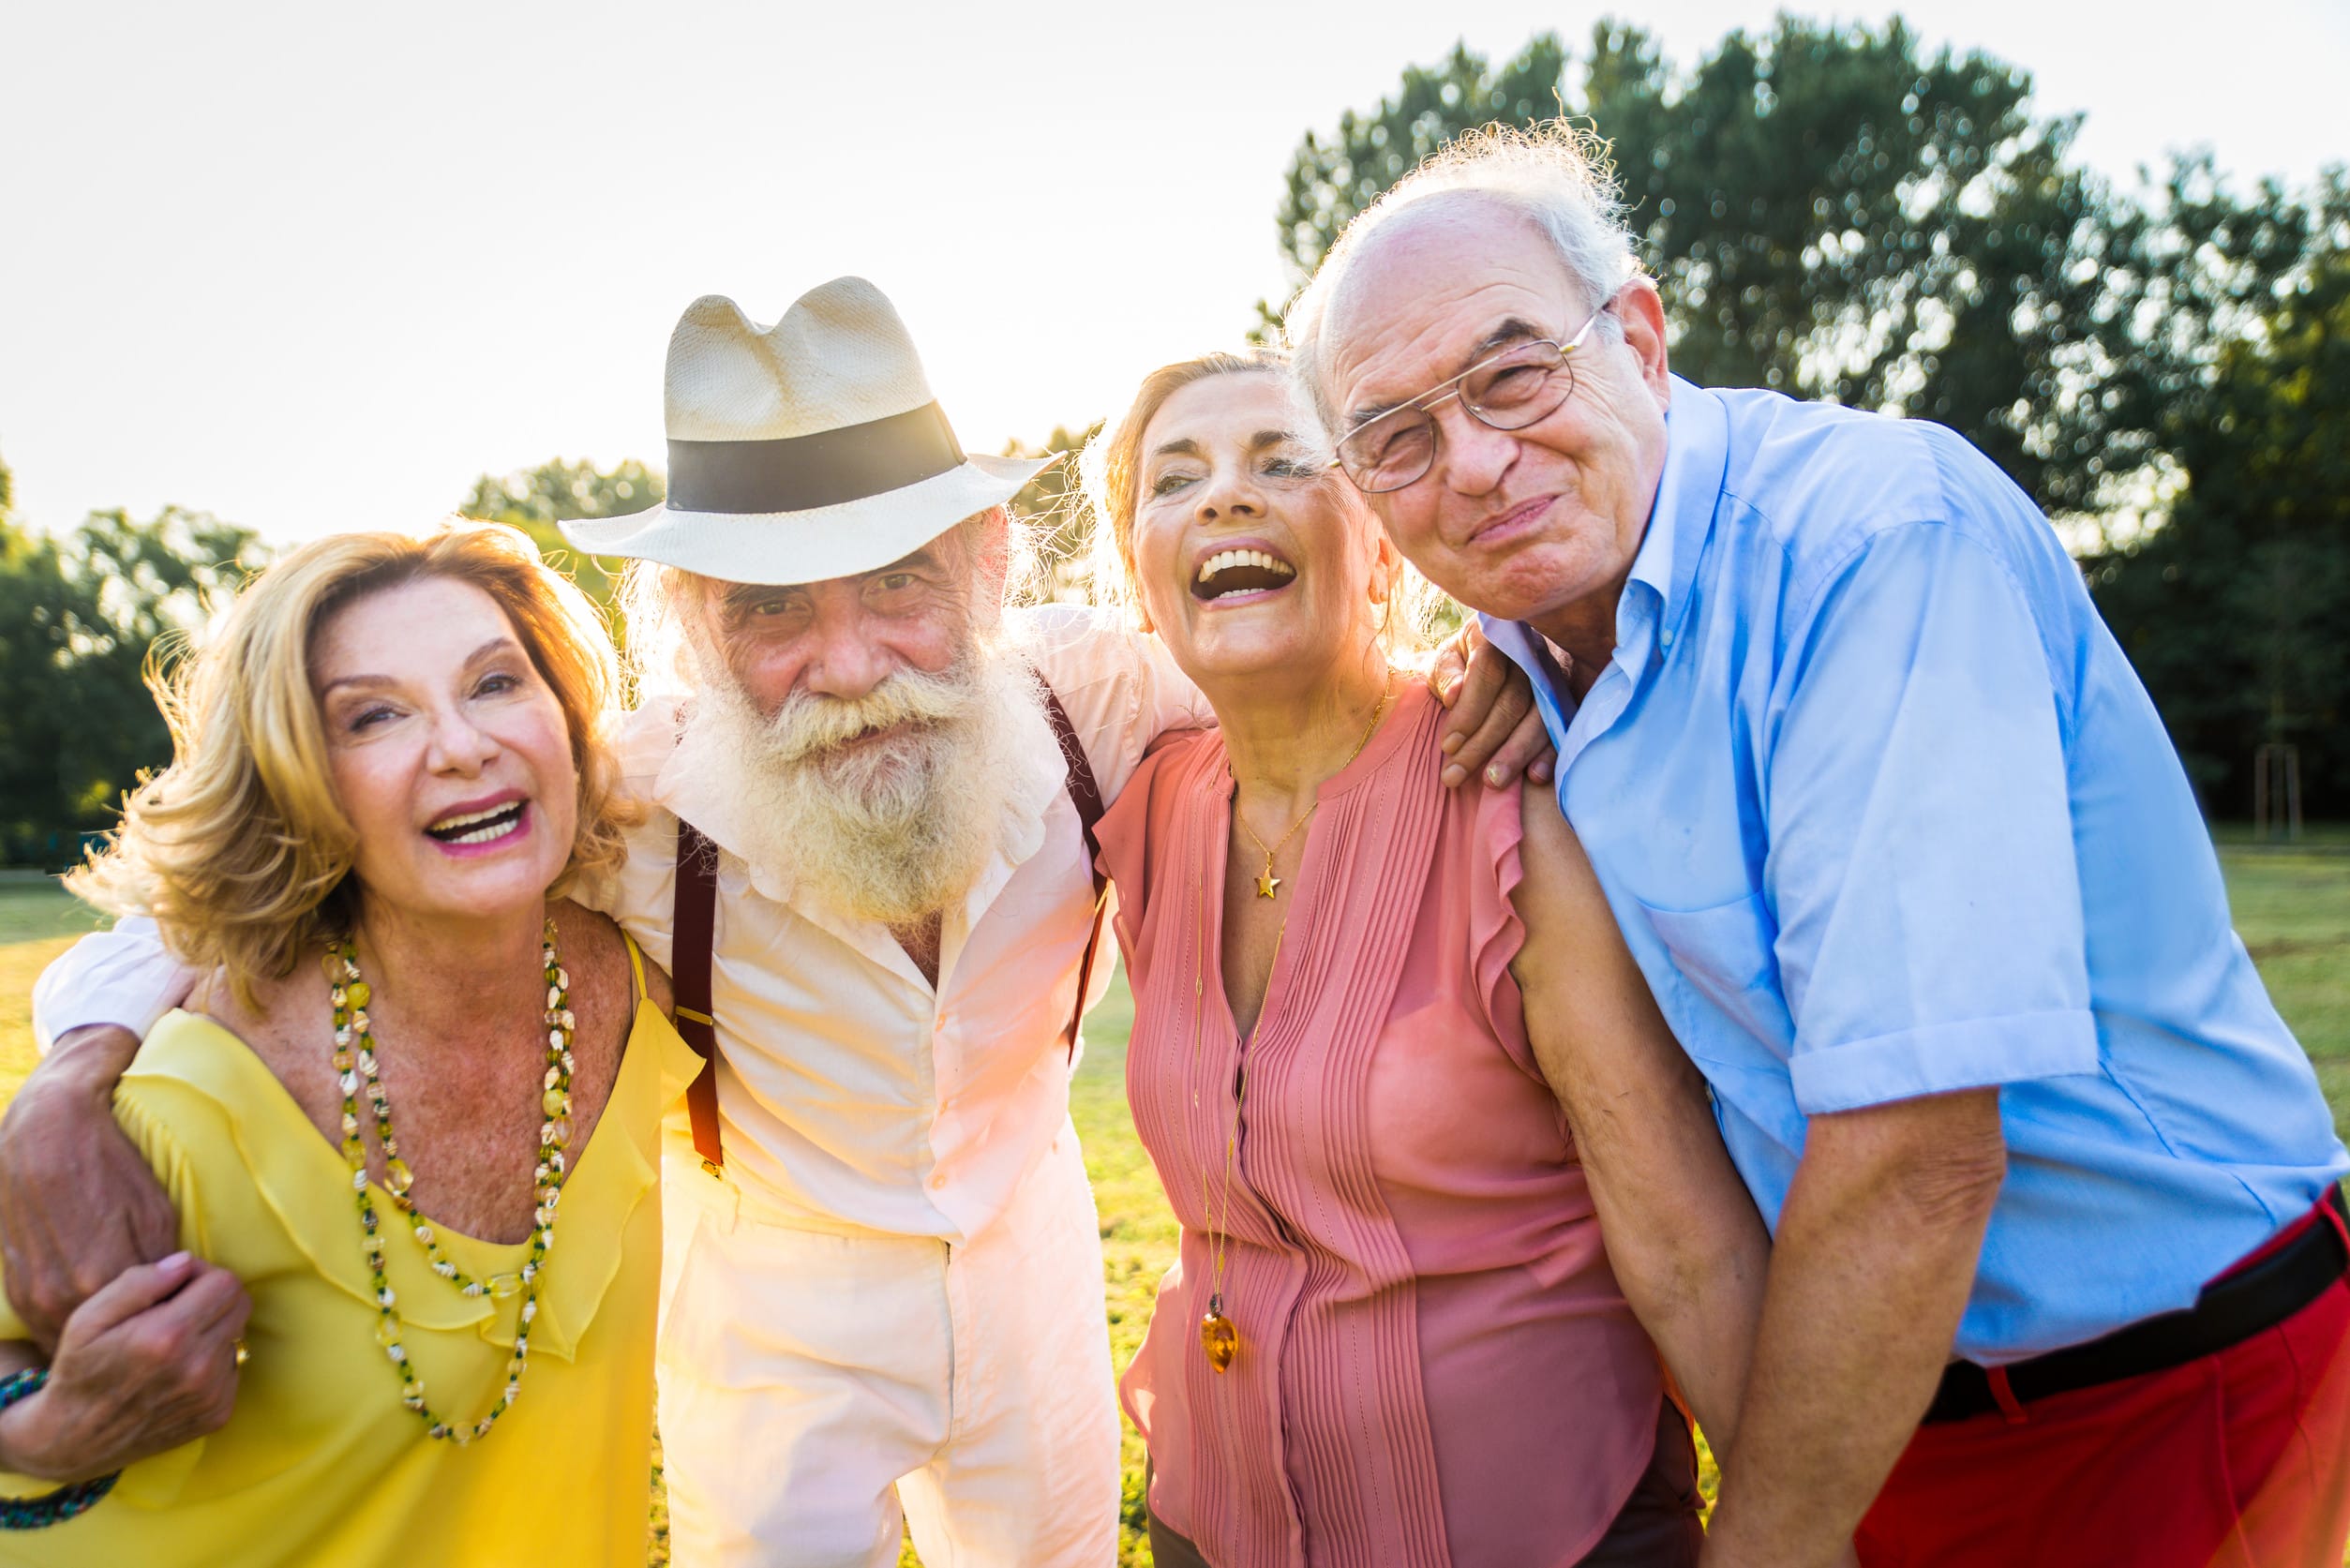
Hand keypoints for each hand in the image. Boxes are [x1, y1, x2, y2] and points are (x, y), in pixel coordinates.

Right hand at [0, 1027, 177, 1350]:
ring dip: (110, 1339)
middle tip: (168, 1325)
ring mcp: (37, 1296)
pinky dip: (78, 1328)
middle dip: (144, 1333)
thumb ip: (166, 1263)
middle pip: (117, 1336)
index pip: (154, 1321)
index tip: (191, 1316)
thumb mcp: (154, 1212)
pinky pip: (51, 1329)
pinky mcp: (19, 1294)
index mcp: (106, 1274)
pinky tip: (103, 1323)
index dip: (175, 1320)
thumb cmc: (109, 1169)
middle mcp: (66, 1292)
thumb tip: (187, 1298)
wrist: (42, 1139)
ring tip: (136, 1326)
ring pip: (84, 1337)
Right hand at [0, 1252, 248, 1482]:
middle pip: (240, 1305)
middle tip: (177, 1307)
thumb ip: (139, 1282)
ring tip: (172, 1342)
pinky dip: (212, 1361)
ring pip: (238, 1335)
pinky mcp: (218, 1413)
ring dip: (213, 1330)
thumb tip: (186, 1263)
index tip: (177, 1284)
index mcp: (167, 1337)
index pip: (225, 1283)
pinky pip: (233, 1367)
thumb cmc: (79, 1371)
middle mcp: (197, 1367)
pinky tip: (178, 1369)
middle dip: (213, 1297)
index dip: (202, 1274)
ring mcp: (211, 1394)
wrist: (76, 1440)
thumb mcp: (88, 1318)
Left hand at [1428, 619, 1557, 788]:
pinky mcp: (1567, 695)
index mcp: (1495, 634)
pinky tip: (1535, 776)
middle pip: (1513, 701)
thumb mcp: (1445, 659)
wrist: (1495, 653)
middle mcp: (1530, 651)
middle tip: (1457, 775)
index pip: (1487, 672)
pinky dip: (1550, 753)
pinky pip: (1563, 727)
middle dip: (1483, 743)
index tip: (1447, 745)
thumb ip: (1446, 675)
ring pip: (1539, 717)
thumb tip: (1454, 695)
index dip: (1468, 711)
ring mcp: (1553, 673)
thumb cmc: (1463, 660)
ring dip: (1516, 753)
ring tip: (1493, 782)